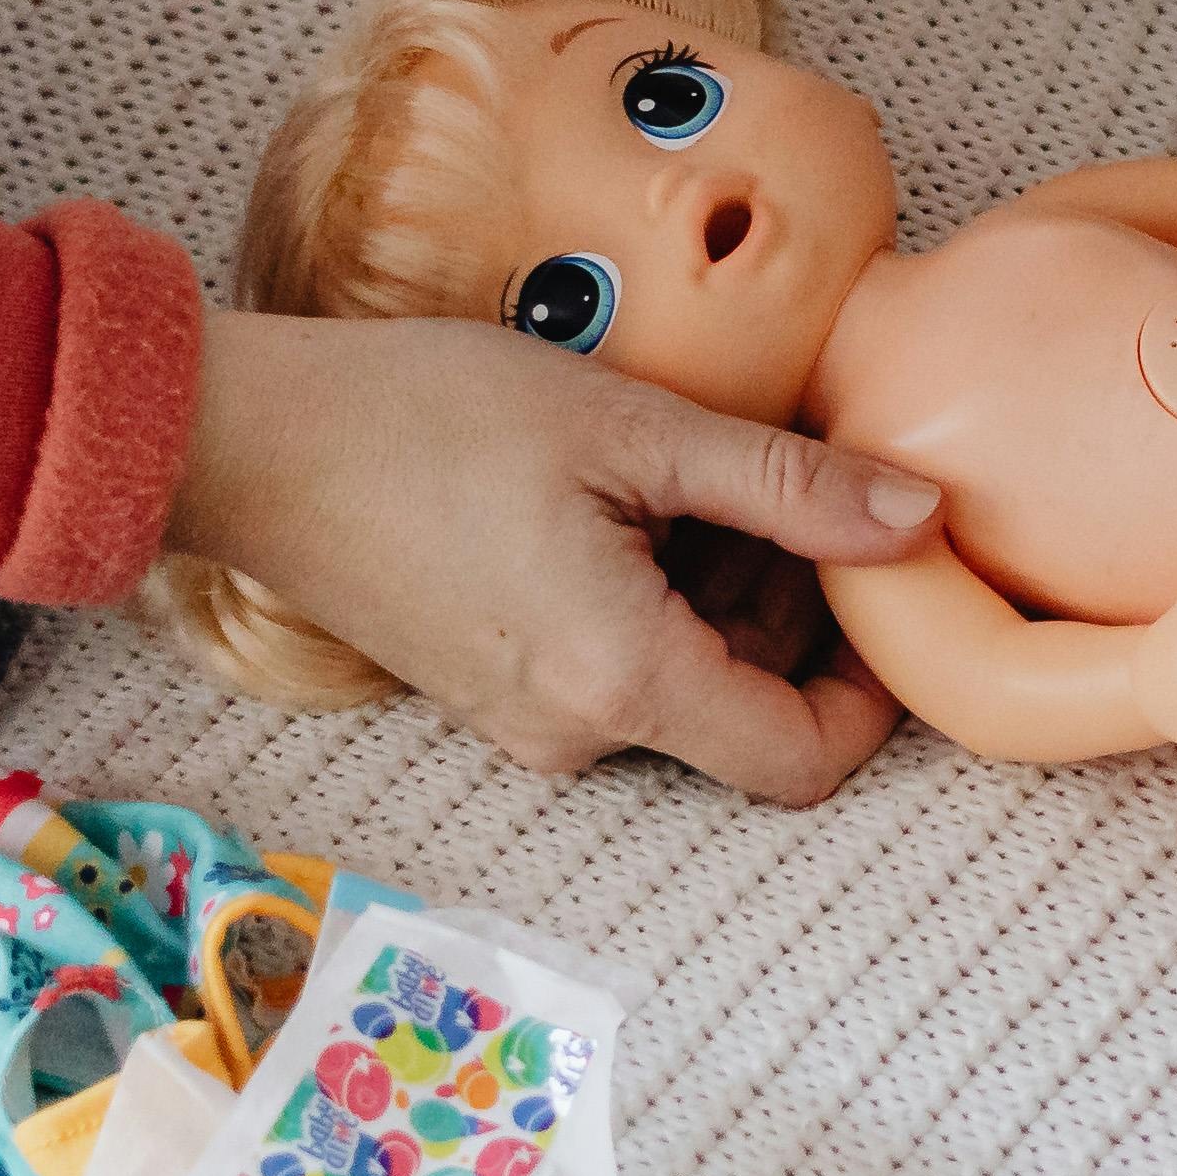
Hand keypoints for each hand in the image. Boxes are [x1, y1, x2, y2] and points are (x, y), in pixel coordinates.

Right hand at [165, 307, 939, 803]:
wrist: (253, 441)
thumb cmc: (428, 417)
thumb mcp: (634, 430)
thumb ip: (790, 487)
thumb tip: (923, 520)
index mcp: (623, 685)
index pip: (803, 758)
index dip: (870, 689)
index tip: (883, 582)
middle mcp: (576, 736)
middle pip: (748, 717)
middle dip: (794, 614)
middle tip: (787, 487)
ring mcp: (527, 724)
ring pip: (685, 688)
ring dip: (724, 597)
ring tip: (698, 474)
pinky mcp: (492, 692)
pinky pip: (617, 671)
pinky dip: (656, 600)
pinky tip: (629, 498)